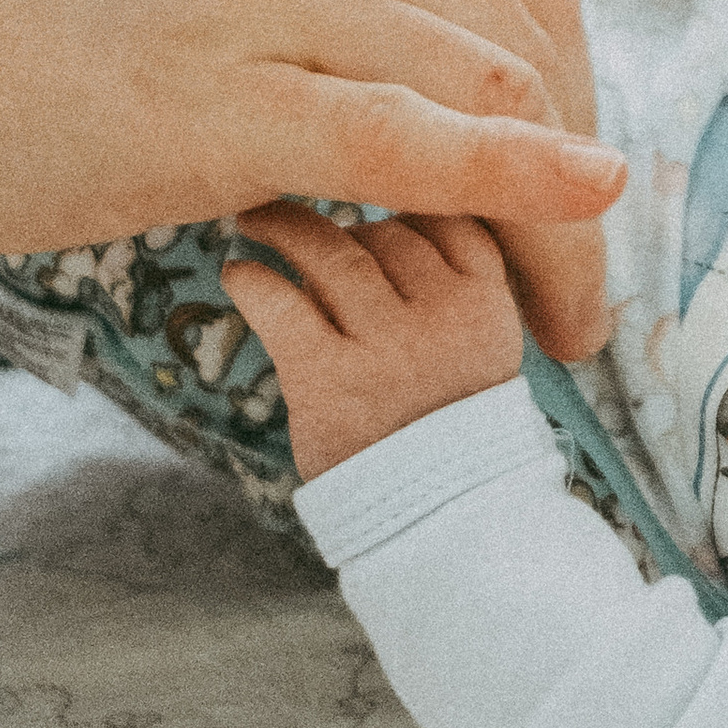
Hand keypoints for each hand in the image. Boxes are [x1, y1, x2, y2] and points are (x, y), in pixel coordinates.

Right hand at [0, 0, 622, 355]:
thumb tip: (409, 84)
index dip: (577, 96)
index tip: (581, 193)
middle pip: (529, 38)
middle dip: (583, 172)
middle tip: (581, 292)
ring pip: (494, 89)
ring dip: (557, 220)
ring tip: (560, 323)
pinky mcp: (214, 94)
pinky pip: (411, 137)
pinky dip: (520, 180)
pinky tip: (580, 217)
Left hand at [225, 207, 525, 478]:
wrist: (435, 525)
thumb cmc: (446, 433)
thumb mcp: (481, 354)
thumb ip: (451, 289)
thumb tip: (383, 221)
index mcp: (490, 305)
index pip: (448, 216)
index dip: (404, 202)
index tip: (373, 202)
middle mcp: (445, 316)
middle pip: (386, 232)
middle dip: (341, 221)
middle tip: (301, 212)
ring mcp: (388, 347)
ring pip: (332, 254)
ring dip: (285, 229)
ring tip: (256, 222)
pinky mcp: (329, 381)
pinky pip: (281, 305)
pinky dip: (251, 280)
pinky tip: (237, 273)